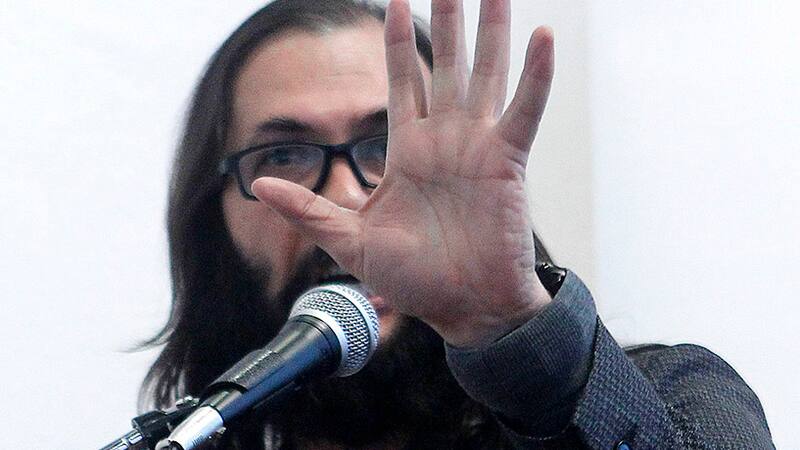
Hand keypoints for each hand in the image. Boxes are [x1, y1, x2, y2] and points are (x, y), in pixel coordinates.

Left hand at [252, 0, 554, 346]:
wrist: (464, 308)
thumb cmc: (414, 280)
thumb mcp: (350, 243)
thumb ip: (308, 210)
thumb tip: (258, 185)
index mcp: (407, 150)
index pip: (400, 79)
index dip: (395, 37)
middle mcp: (444, 139)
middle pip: (444, 64)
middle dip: (445, 20)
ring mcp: (478, 146)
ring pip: (484, 74)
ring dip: (491, 31)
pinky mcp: (508, 162)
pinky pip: (523, 110)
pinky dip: (536, 75)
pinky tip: (542, 36)